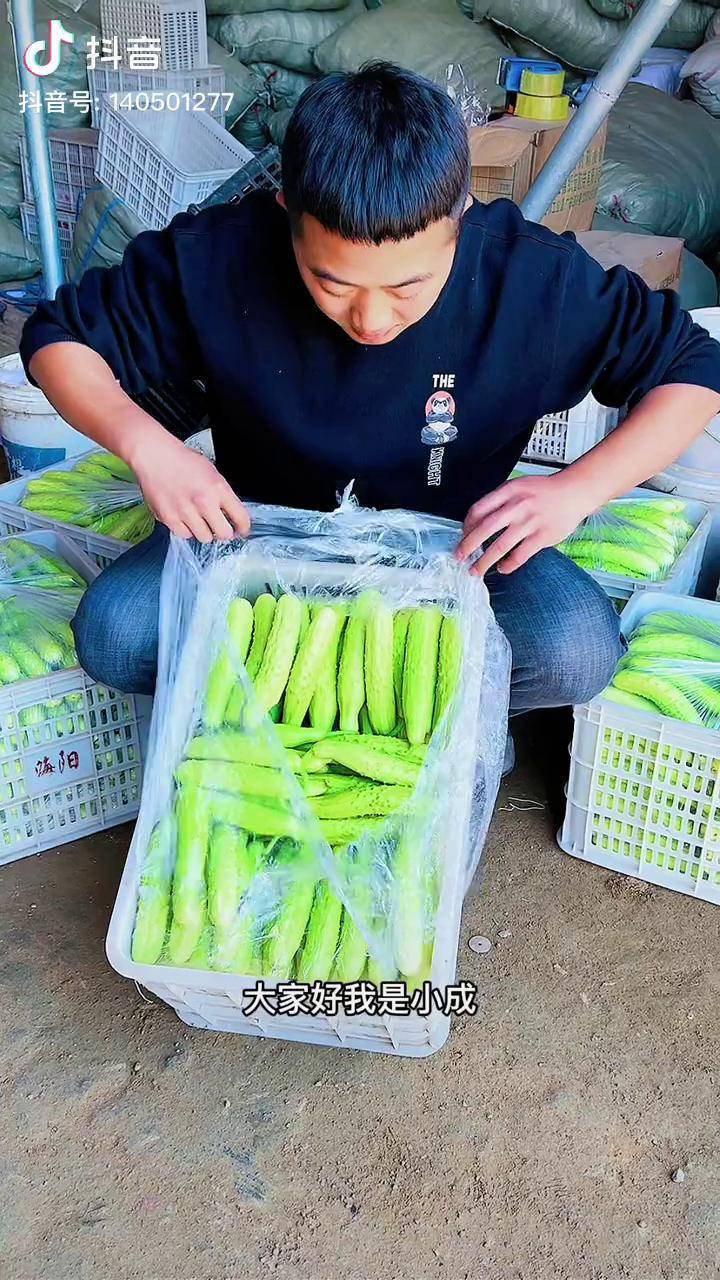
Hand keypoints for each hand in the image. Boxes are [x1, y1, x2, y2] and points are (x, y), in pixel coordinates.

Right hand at [128, 430, 249, 541]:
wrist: (155, 456)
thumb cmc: (183, 462)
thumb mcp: (213, 473)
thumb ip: (223, 495)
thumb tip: (232, 516)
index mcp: (218, 488)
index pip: (241, 518)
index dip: (243, 527)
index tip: (242, 529)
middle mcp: (203, 502)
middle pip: (224, 534)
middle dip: (225, 532)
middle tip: (220, 527)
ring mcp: (185, 512)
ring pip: (205, 538)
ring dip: (205, 531)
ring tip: (199, 520)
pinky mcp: (169, 518)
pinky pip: (185, 535)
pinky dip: (187, 529)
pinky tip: (185, 518)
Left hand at [456, 472, 591, 576]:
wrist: (574, 492)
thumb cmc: (545, 490)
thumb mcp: (518, 486)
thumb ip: (499, 500)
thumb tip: (477, 521)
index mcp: (508, 492)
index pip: (478, 510)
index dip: (466, 526)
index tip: (463, 536)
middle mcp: (517, 506)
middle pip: (484, 529)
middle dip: (468, 546)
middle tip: (459, 557)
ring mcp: (530, 522)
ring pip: (500, 546)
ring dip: (484, 561)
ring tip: (475, 570)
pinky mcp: (542, 537)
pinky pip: (520, 556)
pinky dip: (508, 565)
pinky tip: (502, 568)